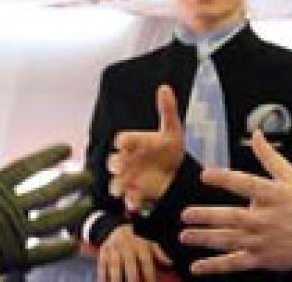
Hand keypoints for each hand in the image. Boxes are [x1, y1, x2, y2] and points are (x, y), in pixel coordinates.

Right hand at [0, 140, 92, 273]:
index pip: (27, 167)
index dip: (48, 157)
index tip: (66, 148)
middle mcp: (8, 207)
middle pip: (48, 192)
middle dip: (70, 183)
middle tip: (88, 176)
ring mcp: (15, 232)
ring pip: (53, 219)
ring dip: (73, 211)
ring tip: (89, 203)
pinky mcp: (15, 256)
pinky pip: (44, 251)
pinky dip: (60, 248)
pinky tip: (75, 243)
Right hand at [97, 225, 171, 281]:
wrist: (115, 229)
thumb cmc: (136, 241)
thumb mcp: (149, 244)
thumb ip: (160, 254)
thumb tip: (170, 263)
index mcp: (140, 247)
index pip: (146, 263)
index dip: (149, 276)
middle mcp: (127, 248)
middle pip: (130, 267)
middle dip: (133, 279)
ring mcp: (114, 251)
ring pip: (115, 267)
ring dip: (117, 279)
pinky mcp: (103, 254)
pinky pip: (102, 266)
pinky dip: (103, 276)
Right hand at [107, 85, 183, 210]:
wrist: (177, 172)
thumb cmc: (170, 147)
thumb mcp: (172, 129)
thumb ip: (167, 110)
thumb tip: (164, 87)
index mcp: (134, 142)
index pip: (123, 140)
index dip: (124, 143)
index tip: (126, 145)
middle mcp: (127, 159)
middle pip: (115, 161)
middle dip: (117, 165)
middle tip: (122, 168)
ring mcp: (129, 176)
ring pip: (117, 181)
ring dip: (118, 186)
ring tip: (122, 190)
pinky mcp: (134, 191)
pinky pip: (127, 197)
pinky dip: (130, 201)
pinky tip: (135, 204)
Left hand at [179, 130, 291, 274]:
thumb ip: (269, 156)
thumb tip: (256, 134)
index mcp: (273, 196)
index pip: (246, 185)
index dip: (225, 179)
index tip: (206, 174)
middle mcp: (265, 219)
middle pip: (233, 217)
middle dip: (209, 216)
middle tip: (186, 214)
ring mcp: (262, 241)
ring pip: (230, 241)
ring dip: (206, 239)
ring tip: (185, 236)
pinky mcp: (261, 258)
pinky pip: (235, 263)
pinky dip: (216, 266)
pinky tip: (198, 267)